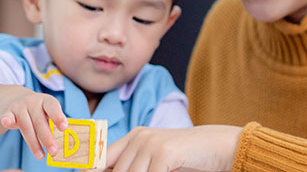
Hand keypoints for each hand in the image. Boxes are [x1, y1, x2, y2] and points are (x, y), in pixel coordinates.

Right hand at [0, 91, 67, 159]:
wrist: (13, 99)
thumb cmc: (36, 111)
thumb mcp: (46, 113)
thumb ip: (51, 125)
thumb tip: (58, 145)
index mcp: (46, 101)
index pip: (52, 107)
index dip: (58, 117)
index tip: (64, 128)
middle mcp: (32, 102)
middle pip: (39, 121)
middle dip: (47, 138)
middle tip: (54, 152)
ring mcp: (19, 106)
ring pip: (26, 126)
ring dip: (33, 143)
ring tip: (40, 156)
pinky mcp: (7, 112)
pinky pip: (7, 117)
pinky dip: (7, 120)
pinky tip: (7, 123)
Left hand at [106, 125, 242, 171]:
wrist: (215, 146)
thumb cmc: (184, 157)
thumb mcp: (155, 160)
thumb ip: (133, 164)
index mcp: (133, 137)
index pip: (103, 157)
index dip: (91, 169)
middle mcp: (139, 137)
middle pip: (119, 171)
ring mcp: (151, 143)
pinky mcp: (164, 152)